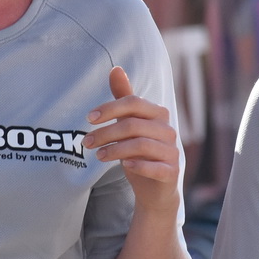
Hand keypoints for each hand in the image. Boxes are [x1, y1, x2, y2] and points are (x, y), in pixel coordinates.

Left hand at [86, 66, 179, 213]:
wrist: (156, 189)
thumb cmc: (140, 152)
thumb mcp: (130, 124)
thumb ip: (123, 98)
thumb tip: (115, 69)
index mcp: (158, 114)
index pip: (134, 103)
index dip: (110, 108)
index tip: (89, 118)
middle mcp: (168, 130)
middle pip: (133, 124)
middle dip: (105, 133)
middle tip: (86, 142)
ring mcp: (172, 151)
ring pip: (141, 145)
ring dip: (114, 150)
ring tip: (97, 155)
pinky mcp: (172, 172)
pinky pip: (155, 167)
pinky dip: (138, 165)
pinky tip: (124, 166)